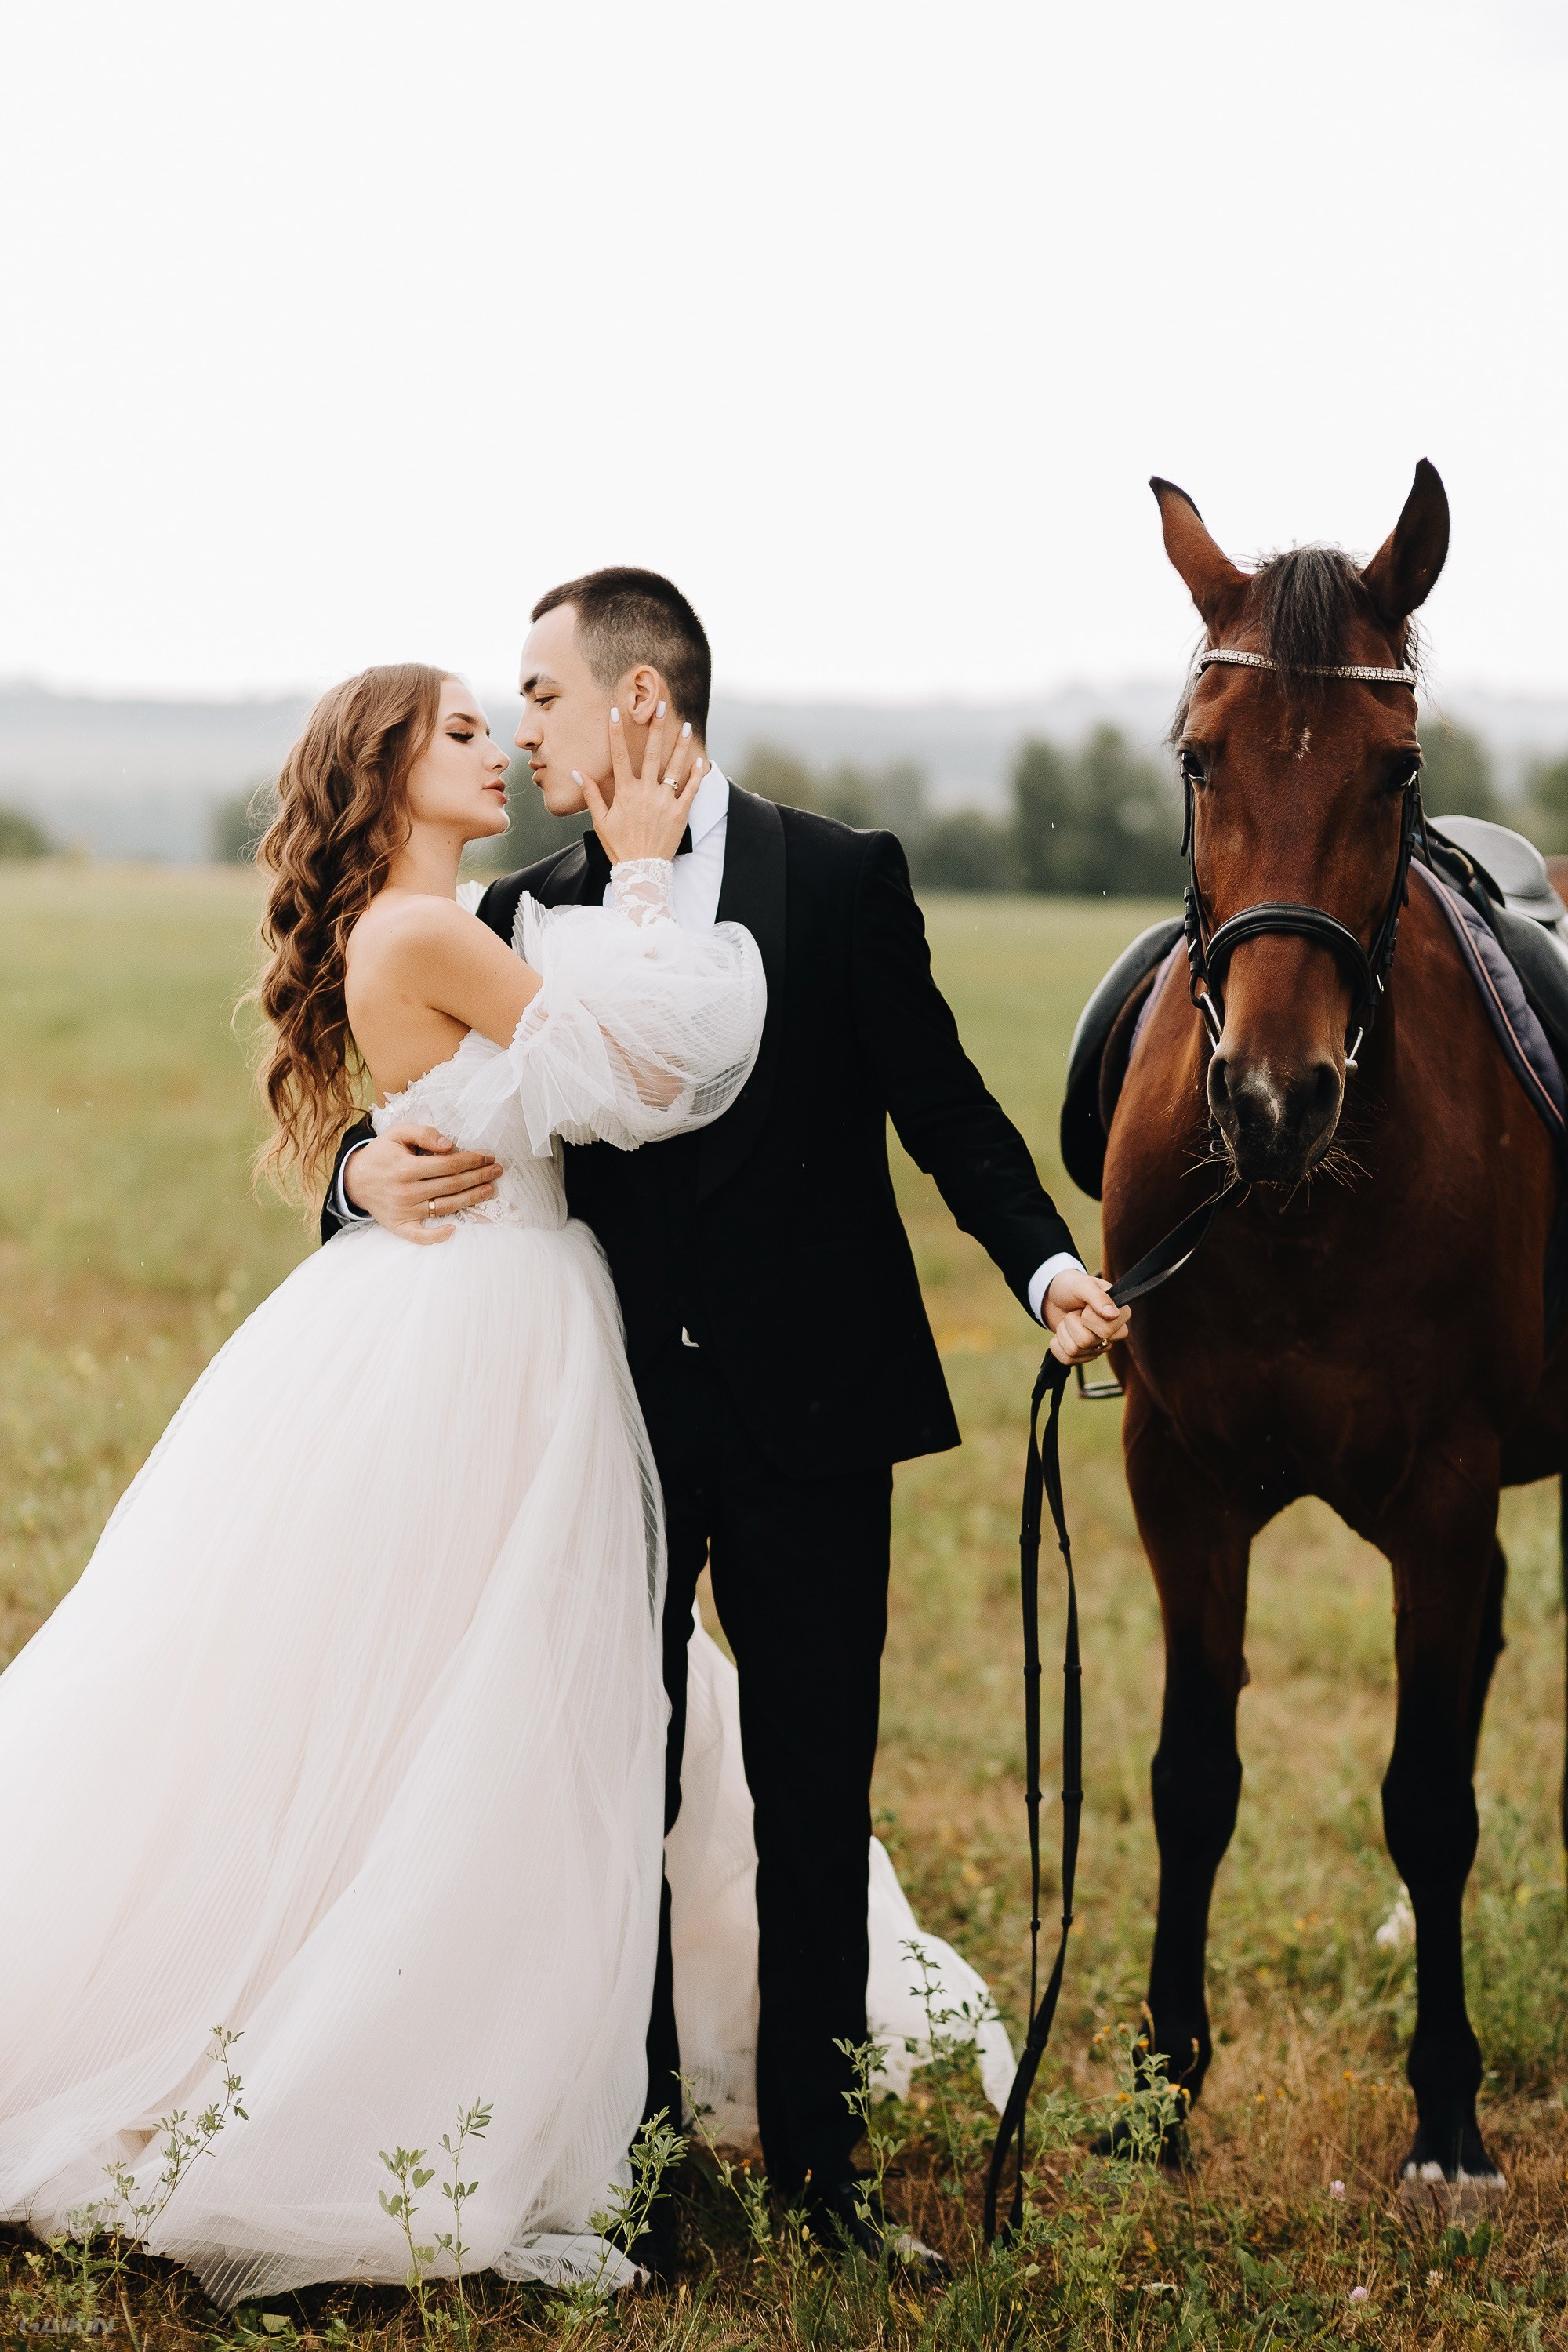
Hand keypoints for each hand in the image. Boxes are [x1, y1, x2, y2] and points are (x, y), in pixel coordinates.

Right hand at [342, 1125, 504, 1245]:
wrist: (354, 1179)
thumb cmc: (381, 1154)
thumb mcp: (397, 1134)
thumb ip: (423, 1134)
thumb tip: (449, 1145)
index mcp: (406, 1168)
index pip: (448, 1165)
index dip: (471, 1160)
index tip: (488, 1156)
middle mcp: (406, 1191)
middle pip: (451, 1185)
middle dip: (478, 1177)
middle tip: (497, 1171)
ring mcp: (404, 1211)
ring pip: (444, 1206)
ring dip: (471, 1199)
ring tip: (490, 1190)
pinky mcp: (400, 1225)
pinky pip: (420, 1236)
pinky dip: (436, 1236)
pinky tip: (454, 1230)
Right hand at [577, 703, 704, 865]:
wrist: (641, 870)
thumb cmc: (619, 846)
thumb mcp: (600, 821)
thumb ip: (591, 794)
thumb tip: (576, 772)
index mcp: (625, 792)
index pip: (618, 755)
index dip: (616, 732)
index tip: (616, 711)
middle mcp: (646, 792)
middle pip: (651, 753)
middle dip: (656, 727)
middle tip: (661, 705)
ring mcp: (665, 802)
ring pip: (675, 767)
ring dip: (681, 745)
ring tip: (687, 726)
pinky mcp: (680, 813)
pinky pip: (691, 789)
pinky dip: (697, 774)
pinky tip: (701, 760)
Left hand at [1043, 1267, 1130, 1365]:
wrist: (1053, 1295)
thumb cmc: (1072, 1287)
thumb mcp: (1083, 1285)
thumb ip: (1098, 1297)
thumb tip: (1113, 1314)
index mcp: (1120, 1314)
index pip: (1107, 1330)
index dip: (1088, 1318)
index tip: (1085, 1306)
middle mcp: (1113, 1334)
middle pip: (1087, 1341)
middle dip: (1072, 1322)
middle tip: (1075, 1312)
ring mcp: (1098, 1347)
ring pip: (1074, 1350)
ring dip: (1063, 1331)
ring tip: (1069, 1319)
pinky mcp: (1083, 1356)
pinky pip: (1067, 1359)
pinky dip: (1057, 1344)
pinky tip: (1062, 1333)